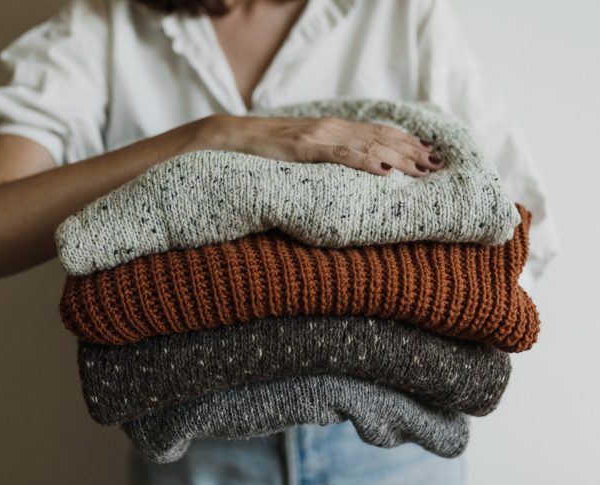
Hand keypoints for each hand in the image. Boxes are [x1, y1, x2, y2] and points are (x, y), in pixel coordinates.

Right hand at [200, 114, 442, 176]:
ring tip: (422, 169)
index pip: (377, 133)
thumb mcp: (303, 150)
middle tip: (437, 165)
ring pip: (368, 144)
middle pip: (380, 137)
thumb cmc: (267, 148)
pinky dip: (364, 160)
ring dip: (398, 157)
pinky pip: (339, 154)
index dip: (405, 142)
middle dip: (411, 151)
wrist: (235, 137)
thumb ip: (327, 153)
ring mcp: (319, 136)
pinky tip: (384, 169)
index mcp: (332, 129)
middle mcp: (331, 128)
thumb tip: (351, 167)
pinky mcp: (304, 148)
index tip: (428, 154)